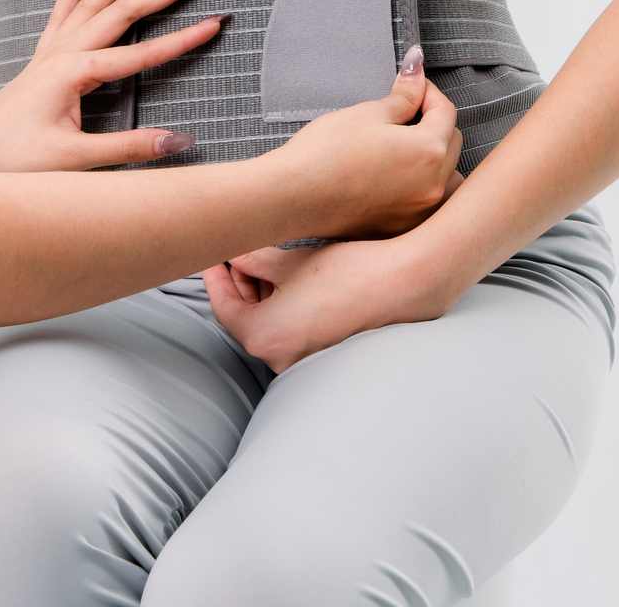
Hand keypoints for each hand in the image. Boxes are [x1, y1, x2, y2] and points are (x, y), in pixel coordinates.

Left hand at [0, 0, 226, 171]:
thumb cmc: (12, 159)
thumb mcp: (74, 160)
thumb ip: (127, 148)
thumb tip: (177, 141)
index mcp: (75, 73)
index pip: (141, 53)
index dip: (182, 39)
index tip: (215, 22)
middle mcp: (65, 53)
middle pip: (123, 11)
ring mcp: (53, 51)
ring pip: (95, 1)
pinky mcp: (44, 57)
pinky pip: (64, 10)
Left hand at [202, 238, 449, 373]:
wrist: (403, 284)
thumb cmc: (347, 270)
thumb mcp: (291, 261)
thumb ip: (253, 261)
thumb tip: (236, 258)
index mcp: (264, 337)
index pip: (223, 308)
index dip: (215, 278)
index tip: (215, 256)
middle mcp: (280, 359)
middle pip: (245, 321)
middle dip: (240, 286)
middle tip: (238, 255)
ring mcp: (304, 362)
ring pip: (269, 327)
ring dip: (262, 297)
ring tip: (264, 263)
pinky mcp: (325, 356)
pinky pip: (292, 333)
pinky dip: (284, 309)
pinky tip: (290, 282)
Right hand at [266, 46, 464, 239]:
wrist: (291, 197)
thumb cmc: (324, 153)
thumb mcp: (367, 114)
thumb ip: (402, 96)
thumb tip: (416, 73)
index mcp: (429, 151)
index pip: (446, 112)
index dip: (428, 92)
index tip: (412, 86)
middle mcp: (432, 186)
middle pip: (451, 144)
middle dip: (433, 124)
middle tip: (403, 113)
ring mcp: (417, 211)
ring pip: (443, 176)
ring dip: (432, 159)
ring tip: (401, 148)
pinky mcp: (399, 227)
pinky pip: (423, 201)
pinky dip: (417, 185)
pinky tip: (390, 176)